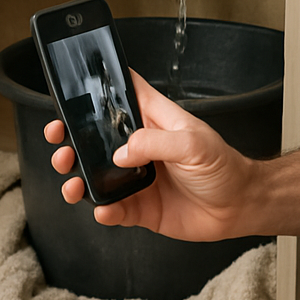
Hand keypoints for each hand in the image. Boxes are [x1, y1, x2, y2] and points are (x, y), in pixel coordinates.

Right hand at [45, 71, 258, 240]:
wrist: (240, 207)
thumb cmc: (224, 166)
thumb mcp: (193, 142)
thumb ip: (155, 143)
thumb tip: (121, 154)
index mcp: (151, 119)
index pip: (120, 95)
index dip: (97, 90)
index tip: (73, 90)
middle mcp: (139, 146)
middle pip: (94, 136)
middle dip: (71, 137)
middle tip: (60, 140)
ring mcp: (136, 177)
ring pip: (95, 174)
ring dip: (77, 176)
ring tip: (72, 182)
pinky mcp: (140, 206)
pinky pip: (112, 208)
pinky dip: (102, 210)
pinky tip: (103, 208)